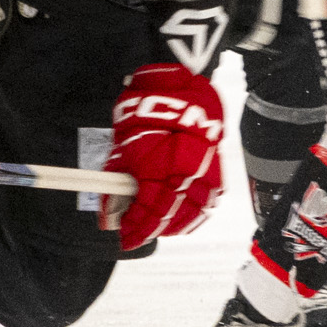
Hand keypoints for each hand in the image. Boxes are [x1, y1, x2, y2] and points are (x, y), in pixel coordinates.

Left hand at [111, 63, 223, 249]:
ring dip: (173, 226)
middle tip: (136, 233)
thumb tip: (109, 213)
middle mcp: (188, 174)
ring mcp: (206, 173)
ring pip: (194, 214)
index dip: (134, 229)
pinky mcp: (218, 170)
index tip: (123, 237)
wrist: (177, 90)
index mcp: (162, 168)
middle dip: (151, 229)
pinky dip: (194, 215)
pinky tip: (181, 217)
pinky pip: (210, 202)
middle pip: (170, 217)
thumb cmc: (146, 114)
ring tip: (157, 227)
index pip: (148, 212)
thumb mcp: (123, 148)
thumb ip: (117, 184)